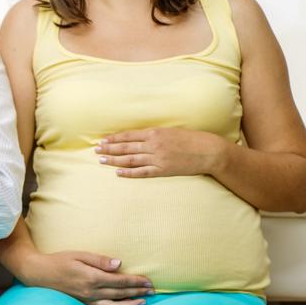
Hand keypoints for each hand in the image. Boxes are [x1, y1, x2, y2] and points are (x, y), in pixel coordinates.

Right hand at [21, 251, 152, 304]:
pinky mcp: (83, 303)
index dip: (135, 281)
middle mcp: (90, 291)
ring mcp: (87, 299)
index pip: (120, 280)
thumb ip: (99, 260)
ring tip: (144, 301)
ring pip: (114, 304)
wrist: (38, 274)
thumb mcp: (78, 255)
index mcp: (91, 277)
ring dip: (131, 303)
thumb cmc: (58, 260)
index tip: (148, 281)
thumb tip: (119, 264)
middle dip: (138, 291)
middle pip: (120, 292)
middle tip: (153, 290)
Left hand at [95, 128, 227, 177]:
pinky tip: (117, 172)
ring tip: (101, 160)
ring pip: (130, 159)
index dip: (114, 138)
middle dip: (109, 148)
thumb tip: (138, 138)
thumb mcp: (171, 131)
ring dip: (114, 160)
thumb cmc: (191, 140)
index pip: (129, 135)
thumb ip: (154, 135)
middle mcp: (154, 145)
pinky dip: (128, 173)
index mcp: (155, 133)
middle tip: (96, 150)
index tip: (103, 140)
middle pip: (126, 147)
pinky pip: (142, 172)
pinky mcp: (163, 170)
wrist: (209, 151)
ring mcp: (158, 158)